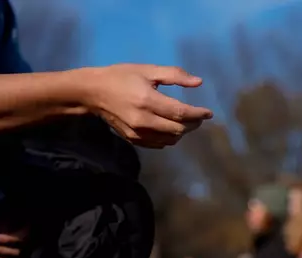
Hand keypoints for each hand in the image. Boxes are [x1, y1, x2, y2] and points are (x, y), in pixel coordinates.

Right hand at [83, 64, 212, 148]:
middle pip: (178, 130)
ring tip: (187, 122)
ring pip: (170, 140)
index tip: (209, 112)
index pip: (181, 113)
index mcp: (148, 100)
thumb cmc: (122, 76)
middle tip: (199, 116)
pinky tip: (171, 128)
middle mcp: (143, 120)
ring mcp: (137, 133)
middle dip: (193, 124)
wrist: (93, 92)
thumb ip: (174, 75)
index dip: (198, 114)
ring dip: (182, 132)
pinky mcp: (133, 140)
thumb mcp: (148, 70)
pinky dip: (169, 138)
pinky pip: (159, 144)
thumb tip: (199, 82)